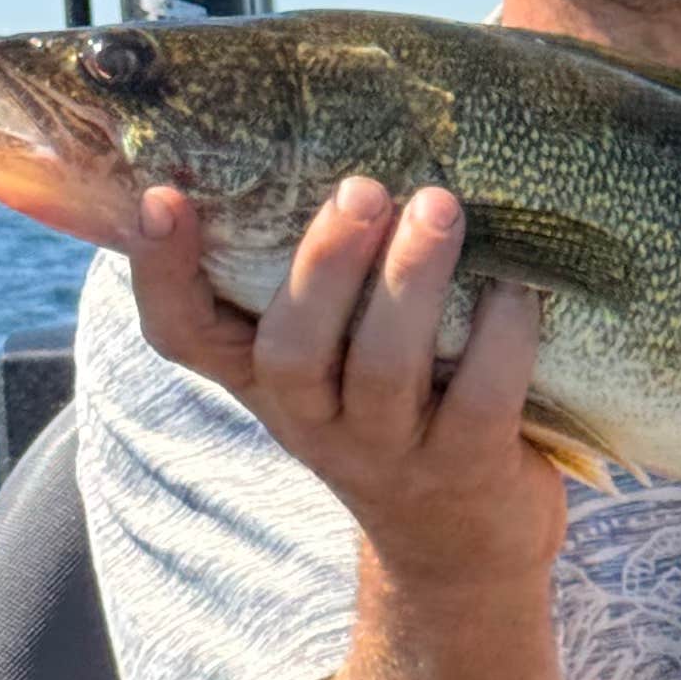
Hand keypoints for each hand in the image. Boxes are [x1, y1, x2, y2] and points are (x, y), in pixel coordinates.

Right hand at [130, 175, 563, 602]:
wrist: (460, 547)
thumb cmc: (393, 413)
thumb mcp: (332, 358)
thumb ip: (313, 278)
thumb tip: (325, 132)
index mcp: (263, 381)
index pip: (181, 335)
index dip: (161, 272)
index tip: (163, 197)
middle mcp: (313, 423)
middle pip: (291, 351)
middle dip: (323, 266)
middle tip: (361, 189)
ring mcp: (389, 453)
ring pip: (384, 370)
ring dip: (411, 283)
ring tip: (440, 208)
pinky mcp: (468, 469)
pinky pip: (482, 398)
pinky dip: (504, 334)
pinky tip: (519, 284)